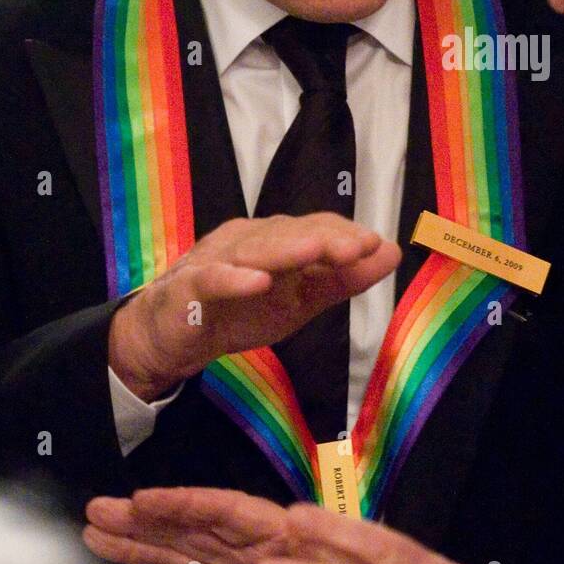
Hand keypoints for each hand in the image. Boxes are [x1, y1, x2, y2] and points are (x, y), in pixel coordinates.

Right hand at [83, 488, 375, 563]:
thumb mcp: (355, 563)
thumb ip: (322, 544)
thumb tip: (286, 529)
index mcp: (282, 535)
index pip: (225, 510)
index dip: (183, 503)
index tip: (142, 498)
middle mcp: (253, 557)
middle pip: (190, 531)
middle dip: (144, 521)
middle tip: (97, 510)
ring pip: (180, 563)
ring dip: (139, 551)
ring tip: (95, 537)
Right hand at [108, 213, 400, 399]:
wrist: (172, 337)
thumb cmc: (240, 310)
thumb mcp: (300, 300)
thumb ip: (343, 278)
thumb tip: (391, 252)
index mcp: (276, 239)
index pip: (314, 227)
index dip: (343, 235)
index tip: (375, 245)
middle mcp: (248, 240)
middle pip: (288, 234)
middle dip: (326, 239)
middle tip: (360, 246)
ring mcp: (217, 260)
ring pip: (253, 250)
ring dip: (286, 249)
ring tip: (318, 250)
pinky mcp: (189, 287)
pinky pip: (212, 279)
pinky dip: (234, 279)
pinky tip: (258, 281)